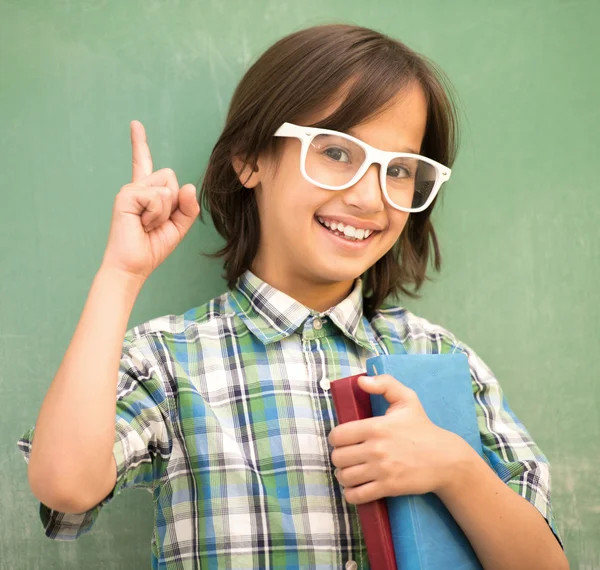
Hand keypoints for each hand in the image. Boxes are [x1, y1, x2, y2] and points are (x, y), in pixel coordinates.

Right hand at [100, 120, 199, 280]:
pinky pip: (158, 197)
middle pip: (172, 177)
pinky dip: (156, 215)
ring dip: (165, 212)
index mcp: (147, 193)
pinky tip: (142, 224)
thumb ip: (187, 207)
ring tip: (147, 224)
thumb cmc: (153, 247)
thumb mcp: (179, 226)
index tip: (135, 124)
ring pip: (167, 187)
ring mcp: (130, 190)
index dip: (140, 144)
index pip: (145, 163)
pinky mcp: (126, 196)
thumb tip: (189, 186)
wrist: (134, 265)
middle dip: (174, 203)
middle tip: (156, 222)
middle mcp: (137, 187)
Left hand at [328, 374, 470, 504]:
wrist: (446, 459)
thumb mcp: (407, 399)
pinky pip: (357, 495)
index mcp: (375, 427)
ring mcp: (381, 470)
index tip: (342, 440)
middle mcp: (375, 449)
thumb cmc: (423, 428)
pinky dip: (351, 494)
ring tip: (349, 471)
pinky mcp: (388, 487)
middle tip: (347, 456)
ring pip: (344, 477)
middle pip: (338, 457)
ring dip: (343, 475)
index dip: (335, 438)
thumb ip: (384, 384)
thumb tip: (360, 380)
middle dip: (339, 457)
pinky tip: (355, 487)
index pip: (338, 436)